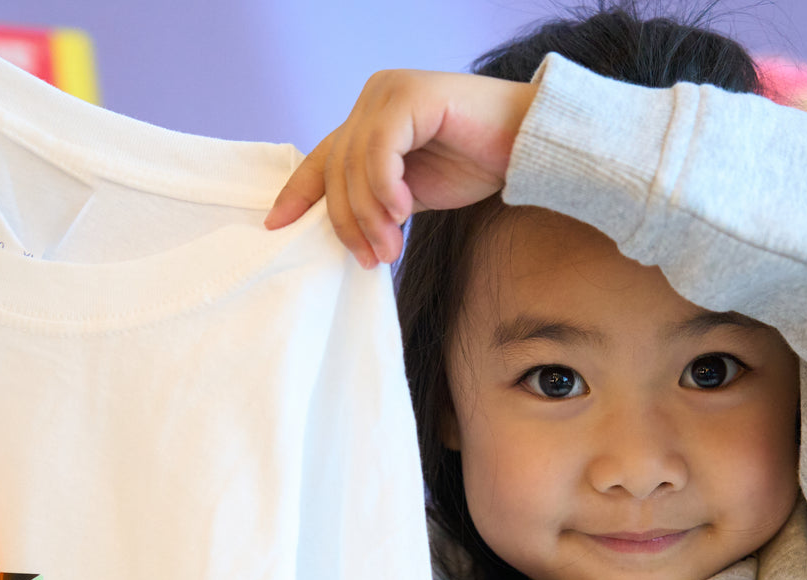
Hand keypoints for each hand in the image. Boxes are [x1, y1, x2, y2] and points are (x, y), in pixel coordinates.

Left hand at [264, 69, 536, 267]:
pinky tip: (404, 213)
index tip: (277, 227)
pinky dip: (386, 188)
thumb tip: (343, 234)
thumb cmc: (479, 162)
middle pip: (336, 168)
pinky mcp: (411, 96)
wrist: (530, 143)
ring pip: (355, 164)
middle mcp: (373, 98)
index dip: (297, 193)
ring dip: (370, 216)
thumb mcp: (412, 191)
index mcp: (369, 117)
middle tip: (372, 260)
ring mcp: (390, 92)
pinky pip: (380, 151)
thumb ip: (376, 201)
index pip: (322, 158)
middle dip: (348, 223)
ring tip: (391, 247)